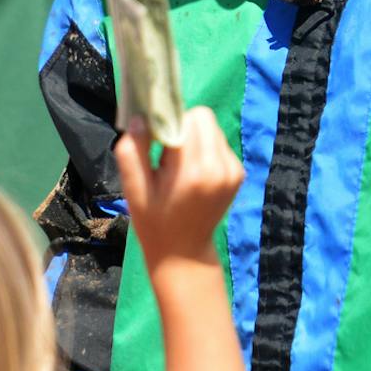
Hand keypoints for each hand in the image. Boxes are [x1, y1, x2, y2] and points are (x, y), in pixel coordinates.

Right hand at [114, 107, 242, 266]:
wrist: (184, 252)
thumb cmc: (154, 221)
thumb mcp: (134, 191)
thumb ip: (132, 153)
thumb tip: (140, 119)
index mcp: (192, 171)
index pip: (187, 119)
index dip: (167, 123)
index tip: (155, 143)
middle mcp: (219, 167)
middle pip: (203, 117)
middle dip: (182, 127)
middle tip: (167, 154)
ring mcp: (232, 170)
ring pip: (213, 128)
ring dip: (195, 137)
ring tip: (180, 166)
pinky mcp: (238, 173)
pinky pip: (220, 143)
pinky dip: (205, 149)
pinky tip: (193, 172)